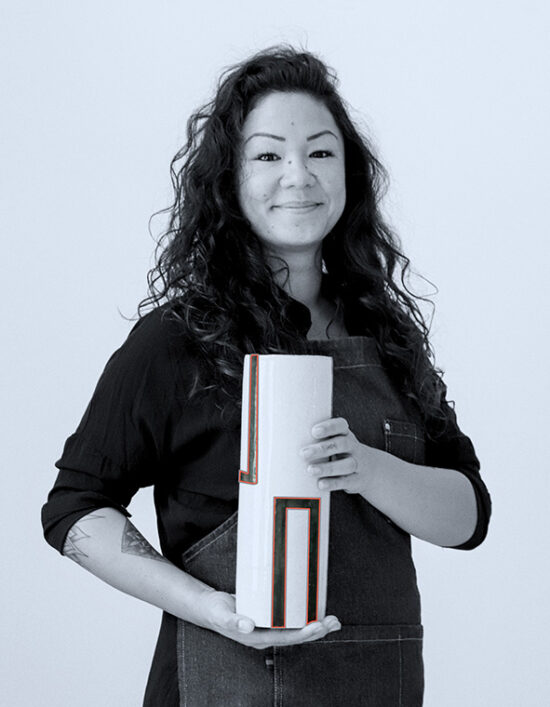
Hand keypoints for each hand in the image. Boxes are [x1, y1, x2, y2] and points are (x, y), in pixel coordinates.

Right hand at [199, 589, 340, 649]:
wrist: (209, 607)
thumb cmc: (215, 611)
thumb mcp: (220, 614)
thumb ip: (233, 621)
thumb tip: (248, 626)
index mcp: (257, 638)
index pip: (285, 638)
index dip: (303, 634)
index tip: (319, 626)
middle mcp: (265, 635)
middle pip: (295, 636)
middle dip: (316, 630)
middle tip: (334, 622)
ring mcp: (268, 627)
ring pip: (296, 629)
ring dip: (314, 625)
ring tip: (332, 620)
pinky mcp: (269, 617)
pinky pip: (290, 620)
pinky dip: (305, 616)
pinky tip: (316, 610)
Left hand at [300, 417, 383, 493]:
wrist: (372, 471)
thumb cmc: (342, 453)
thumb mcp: (335, 442)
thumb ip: (317, 440)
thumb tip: (285, 439)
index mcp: (346, 435)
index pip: (341, 426)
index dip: (329, 427)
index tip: (314, 431)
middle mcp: (354, 447)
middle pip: (342, 444)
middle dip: (322, 448)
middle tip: (303, 453)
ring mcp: (358, 464)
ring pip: (346, 464)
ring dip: (327, 468)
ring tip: (310, 470)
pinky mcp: (357, 480)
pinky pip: (346, 481)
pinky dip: (333, 483)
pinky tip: (321, 484)